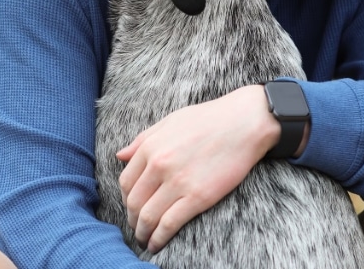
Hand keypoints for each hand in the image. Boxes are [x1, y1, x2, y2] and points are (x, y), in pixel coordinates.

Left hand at [116, 85, 279, 252]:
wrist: (244, 122)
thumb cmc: (208, 119)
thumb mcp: (169, 122)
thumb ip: (142, 139)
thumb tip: (120, 155)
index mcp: (150, 146)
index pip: (126, 182)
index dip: (126, 199)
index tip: (132, 207)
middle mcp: (159, 165)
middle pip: (134, 202)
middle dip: (132, 219)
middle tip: (137, 227)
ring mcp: (178, 182)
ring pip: (148, 216)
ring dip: (142, 232)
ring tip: (145, 239)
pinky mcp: (198, 197)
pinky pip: (169, 224)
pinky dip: (159, 238)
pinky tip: (157, 243)